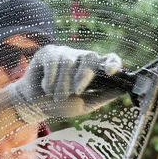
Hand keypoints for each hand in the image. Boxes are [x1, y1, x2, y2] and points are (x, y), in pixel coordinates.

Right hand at [8, 45, 124, 122]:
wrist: (35, 105)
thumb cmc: (61, 105)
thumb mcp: (83, 105)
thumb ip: (102, 97)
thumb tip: (122, 89)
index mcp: (93, 69)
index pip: (108, 58)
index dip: (112, 62)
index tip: (111, 71)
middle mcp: (80, 57)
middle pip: (89, 57)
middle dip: (83, 76)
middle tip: (75, 92)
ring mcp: (64, 53)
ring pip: (68, 62)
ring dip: (62, 84)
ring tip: (56, 96)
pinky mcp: (48, 53)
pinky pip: (52, 62)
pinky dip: (50, 80)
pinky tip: (46, 88)